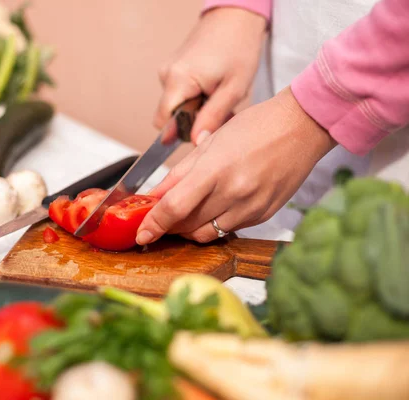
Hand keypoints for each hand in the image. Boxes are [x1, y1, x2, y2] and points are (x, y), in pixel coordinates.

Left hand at [137, 87, 337, 244]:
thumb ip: (179, 174)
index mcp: (216, 169)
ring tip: (186, 213)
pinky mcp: (264, 215)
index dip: (154, 224)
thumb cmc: (256, 127)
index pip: (175, 207)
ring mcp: (251, 207)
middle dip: (169, 225)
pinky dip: (214, 224)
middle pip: (188, 224)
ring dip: (190, 228)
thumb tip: (154, 195)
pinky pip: (229, 229)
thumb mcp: (209, 143)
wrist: (301, 127)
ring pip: (208, 233)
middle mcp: (234, 193)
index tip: (142, 233)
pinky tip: (214, 207)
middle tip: (160, 218)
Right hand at [155, 7, 266, 144]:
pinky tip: (213, 87)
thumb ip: (212, 118)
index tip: (201, 130)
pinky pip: (179, 94)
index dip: (180, 132)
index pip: (163, 123)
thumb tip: (196, 141)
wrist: (237, 16)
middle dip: (194, 120)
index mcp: (178, 80)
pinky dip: (195, 97)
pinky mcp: (173, 68)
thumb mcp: (233, 89)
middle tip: (221, 111)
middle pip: (170, 116)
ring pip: (177, 106)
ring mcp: (168, 70)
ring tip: (219, 95)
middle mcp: (166, 75)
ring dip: (197, 108)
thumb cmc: (239, 47)